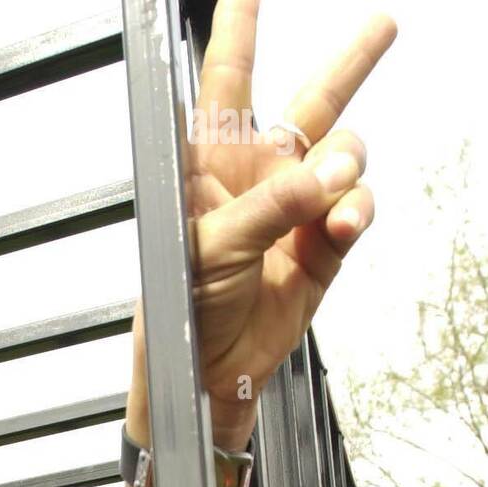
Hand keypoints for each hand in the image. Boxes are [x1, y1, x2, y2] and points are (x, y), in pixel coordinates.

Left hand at [128, 0, 397, 450]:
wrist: (207, 371)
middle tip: (384, 25)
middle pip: (312, 104)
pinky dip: (354, 214)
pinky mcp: (322, 247)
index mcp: (212, 166)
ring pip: (345, 158)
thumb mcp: (212, 246)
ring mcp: (295, 211)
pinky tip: (340, 229)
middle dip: (349, 63)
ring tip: (331, 197)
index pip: (228, 83)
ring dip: (347, 169)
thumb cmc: (183, 307)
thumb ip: (272, 203)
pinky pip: (354, 210)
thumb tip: (329, 174)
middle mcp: (259, 178)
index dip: (238, 32)